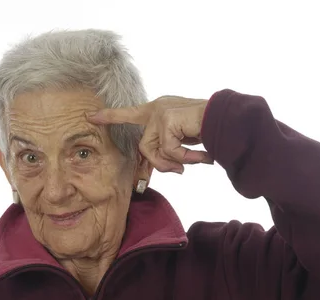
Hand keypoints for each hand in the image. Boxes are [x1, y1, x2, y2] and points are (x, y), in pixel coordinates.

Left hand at [86, 96, 212, 173]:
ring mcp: (160, 112)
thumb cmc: (211, 129)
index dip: (110, 116)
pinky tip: (201, 155)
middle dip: (161, 163)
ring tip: (196, 160)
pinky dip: (185, 158)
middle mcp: (157, 108)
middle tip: (180, 171)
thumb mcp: (185, 139)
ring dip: (174, 161)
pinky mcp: (165, 119)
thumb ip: (170, 148)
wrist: (228, 120)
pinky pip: (168, 151)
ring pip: (152, 150)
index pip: (129, 113)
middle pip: (143, 146)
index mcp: (159, 109)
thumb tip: (171, 168)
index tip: (90, 116)